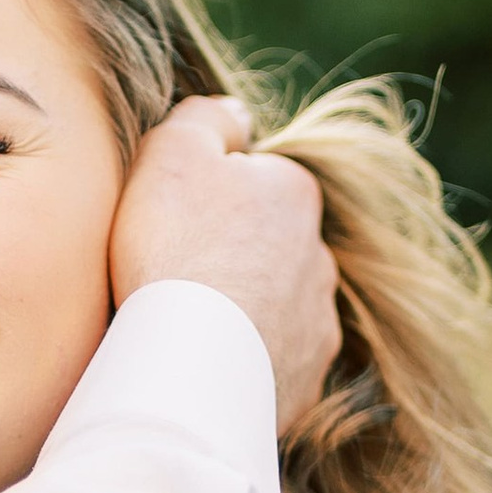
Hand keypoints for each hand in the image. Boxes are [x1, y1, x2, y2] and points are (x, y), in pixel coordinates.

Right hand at [109, 97, 338, 434]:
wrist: (190, 363)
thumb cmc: (177, 249)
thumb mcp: (172, 152)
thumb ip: (206, 118)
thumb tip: (237, 113)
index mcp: (295, 193)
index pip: (253, 178)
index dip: (204, 195)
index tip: (172, 221)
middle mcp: (319, 256)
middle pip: (267, 243)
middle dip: (232, 254)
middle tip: (175, 274)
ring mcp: (317, 322)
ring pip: (275, 304)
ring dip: (243, 309)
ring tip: (189, 325)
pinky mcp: (305, 380)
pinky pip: (273, 361)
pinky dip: (246, 360)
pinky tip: (206, 364)